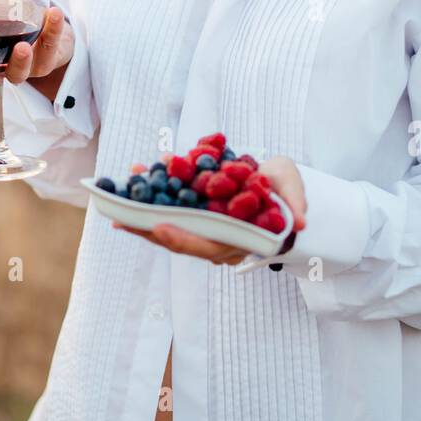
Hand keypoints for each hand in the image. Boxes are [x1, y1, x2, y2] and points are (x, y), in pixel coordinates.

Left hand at [112, 154, 307, 265]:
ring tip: (119, 192)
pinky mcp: (194, 213)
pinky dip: (151, 193)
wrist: (276, 184)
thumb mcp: (292, 187)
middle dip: (148, 229)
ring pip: (168, 224)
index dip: (184, 239)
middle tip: (121, 216)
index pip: (208, 246)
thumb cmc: (283, 189)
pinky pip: (168, 207)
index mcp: (240, 240)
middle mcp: (217, 240)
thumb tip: (302, 222)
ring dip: (142, 210)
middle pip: (178, 240)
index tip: (161, 227)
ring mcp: (203, 227)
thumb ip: (295, 203)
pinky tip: (137, 173)